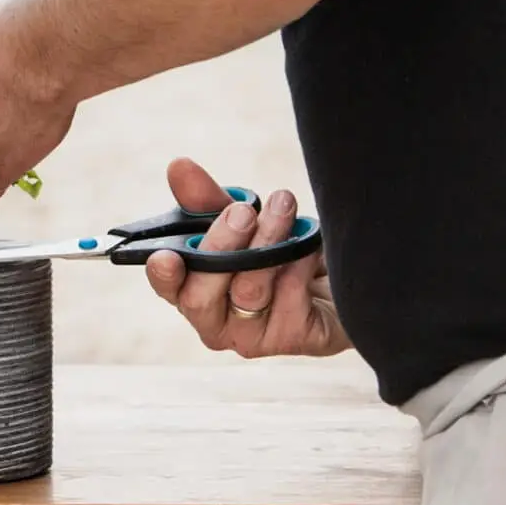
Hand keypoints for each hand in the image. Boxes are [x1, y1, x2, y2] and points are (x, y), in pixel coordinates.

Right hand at [145, 157, 348, 358]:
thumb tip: (178, 167)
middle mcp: (218, 321)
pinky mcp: (294, 338)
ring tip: (283, 205)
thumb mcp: (244, 220)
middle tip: (243, 211)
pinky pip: (289, 294)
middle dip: (221, 246)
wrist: (342, 276)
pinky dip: (299, 259)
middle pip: (201, 297)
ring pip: (249, 290)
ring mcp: (254, 335)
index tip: (166, 256)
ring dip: (267, 240)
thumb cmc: (279, 252)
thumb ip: (209, 200)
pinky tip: (309, 244)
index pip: (169, 288)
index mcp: (195, 291)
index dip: (163, 276)